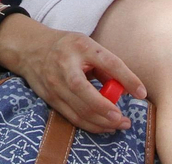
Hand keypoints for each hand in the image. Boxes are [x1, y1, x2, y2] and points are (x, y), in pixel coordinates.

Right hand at [0, 14, 144, 133]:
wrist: (30, 49)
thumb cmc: (66, 46)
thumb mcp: (87, 45)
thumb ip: (104, 65)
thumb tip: (124, 88)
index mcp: (81, 47)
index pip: (109, 63)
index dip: (127, 78)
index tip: (141, 93)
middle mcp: (66, 66)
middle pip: (88, 93)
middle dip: (109, 111)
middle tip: (126, 120)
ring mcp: (55, 84)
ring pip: (79, 109)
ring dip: (101, 122)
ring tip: (119, 124)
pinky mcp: (51, 98)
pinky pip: (72, 116)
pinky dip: (89, 124)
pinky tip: (102, 125)